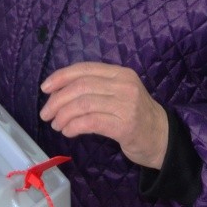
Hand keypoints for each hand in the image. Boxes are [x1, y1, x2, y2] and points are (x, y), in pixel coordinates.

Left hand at [40, 62, 168, 168]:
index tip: (45, 88)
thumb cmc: (134, 115)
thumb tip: (57, 92)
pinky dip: (74, 126)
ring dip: (63, 115)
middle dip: (57, 99)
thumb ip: (94, 88)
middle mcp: (124, 85)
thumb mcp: (118, 93)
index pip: (85, 69)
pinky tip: (68, 132)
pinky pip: (91, 122)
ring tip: (56, 124)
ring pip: (83, 104)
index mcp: (120, 73)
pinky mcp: (125, 126)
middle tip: (46, 113)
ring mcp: (126, 105)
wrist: (162, 138)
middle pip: (81, 86)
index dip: (61, 76)